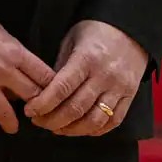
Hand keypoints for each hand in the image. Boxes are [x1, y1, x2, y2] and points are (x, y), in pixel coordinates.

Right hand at [0, 8, 54, 133]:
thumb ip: (15, 52)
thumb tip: (24, 73)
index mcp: (13, 52)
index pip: (45, 77)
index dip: (53, 88)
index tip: (52, 95)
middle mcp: (1, 71)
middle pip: (32, 98)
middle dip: (36, 107)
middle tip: (35, 114)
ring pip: (6, 115)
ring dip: (11, 124)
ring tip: (11, 127)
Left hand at [24, 19, 146, 136]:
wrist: (131, 30)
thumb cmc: (94, 32)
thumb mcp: (71, 40)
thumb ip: (60, 66)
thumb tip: (45, 92)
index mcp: (86, 59)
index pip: (62, 88)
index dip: (44, 103)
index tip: (30, 111)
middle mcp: (105, 76)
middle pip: (77, 108)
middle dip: (53, 120)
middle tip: (38, 122)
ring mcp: (120, 89)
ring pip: (95, 120)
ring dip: (72, 130)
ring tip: (56, 128)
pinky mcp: (130, 97)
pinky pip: (113, 122)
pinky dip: (94, 130)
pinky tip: (79, 129)